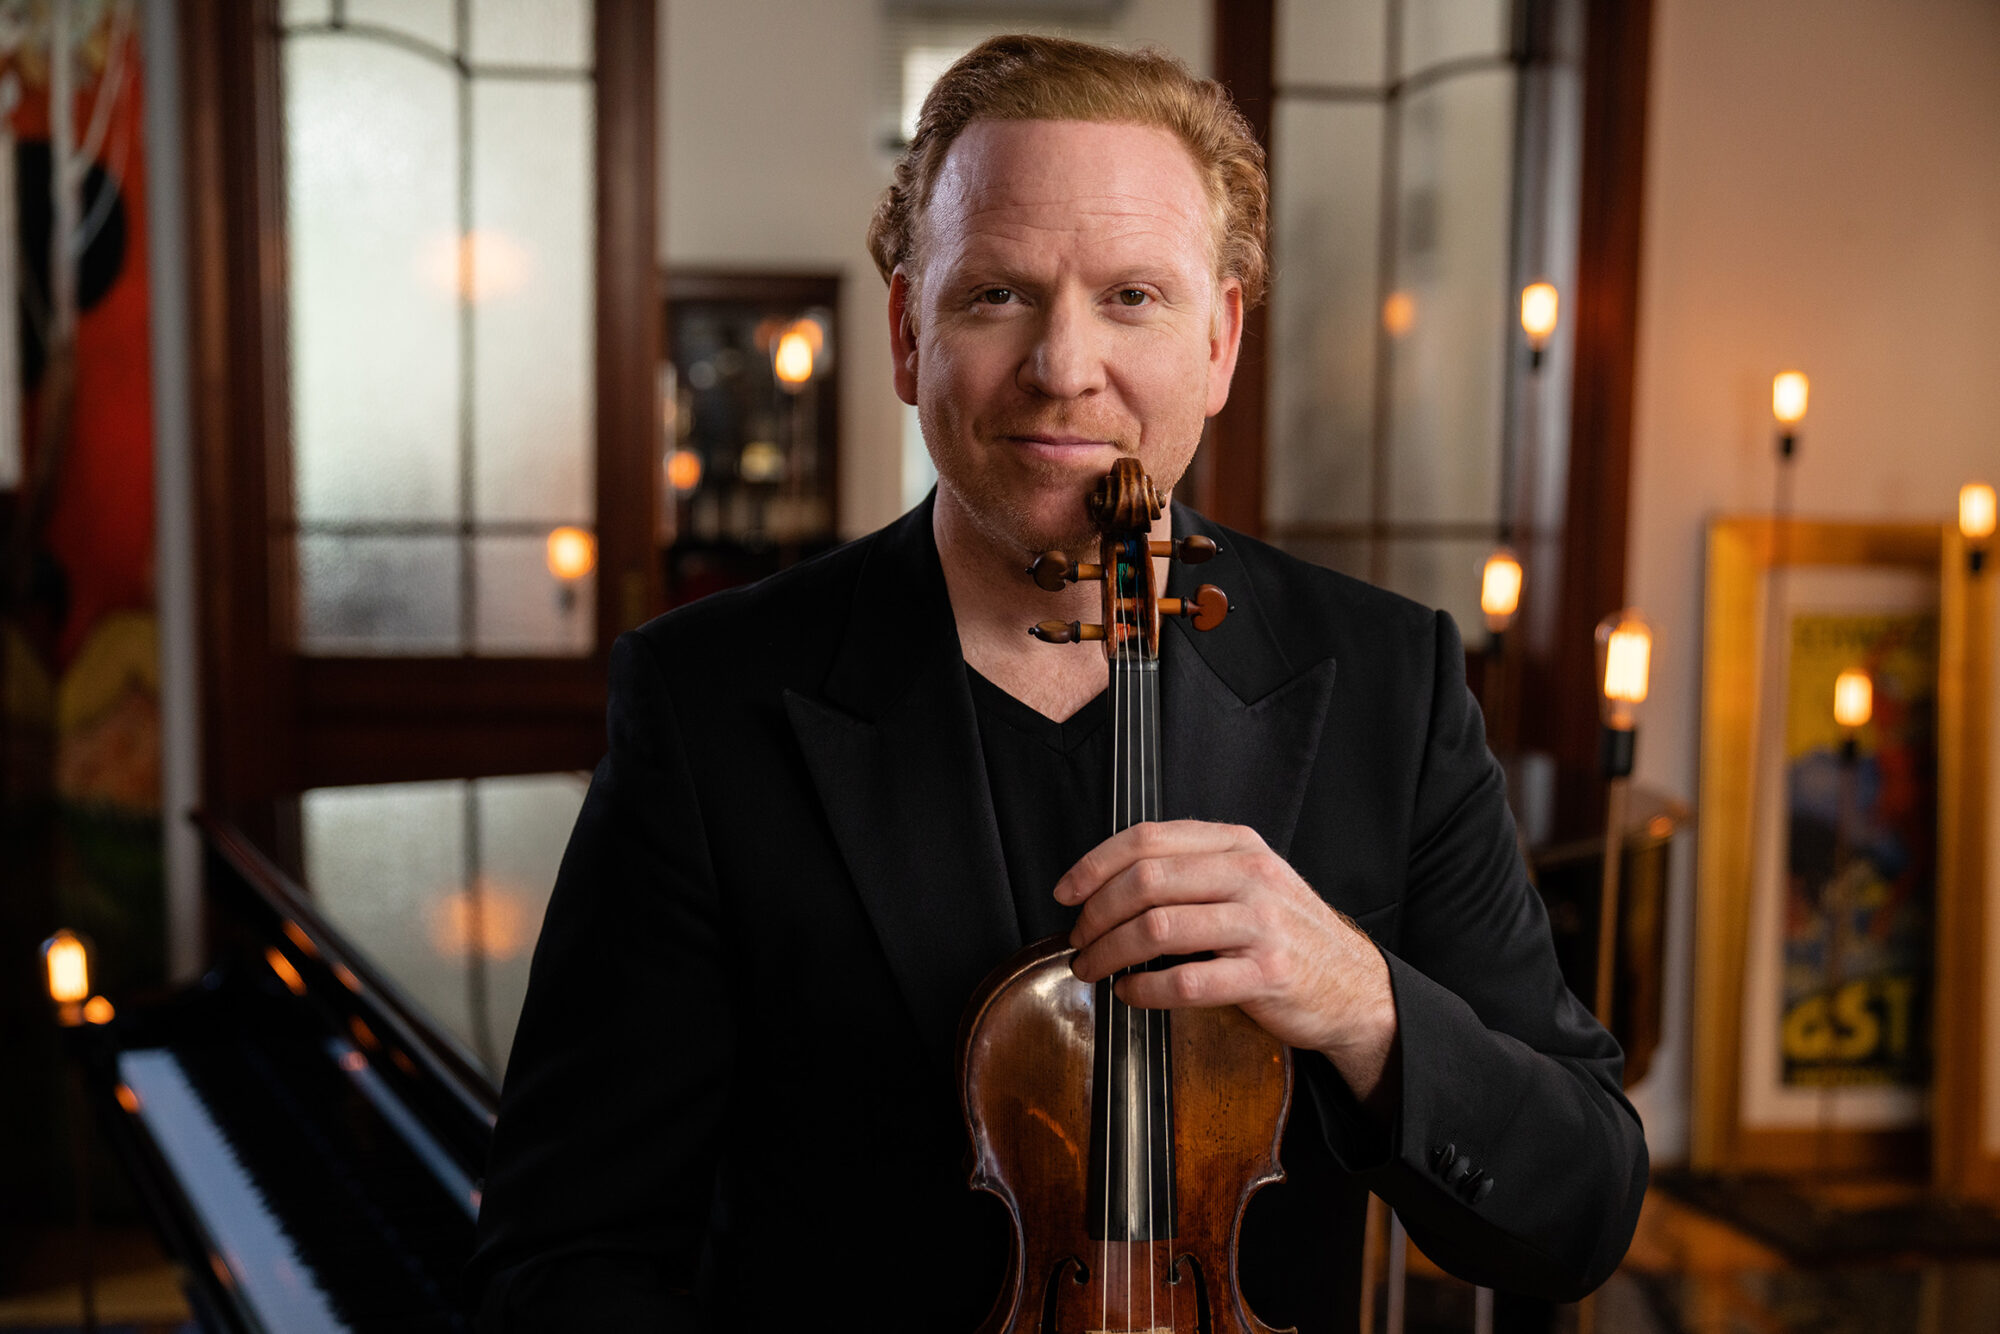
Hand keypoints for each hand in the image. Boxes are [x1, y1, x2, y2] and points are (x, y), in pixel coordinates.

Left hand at [1056, 820, 1398, 1104]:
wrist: (1353, 985)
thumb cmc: (1287, 934)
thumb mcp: (1248, 881)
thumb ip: (1192, 870)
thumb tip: (1109, 883)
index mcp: (1237, 845)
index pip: (1148, 839)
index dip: (1095, 865)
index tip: (1067, 891)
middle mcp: (1249, 876)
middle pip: (1144, 881)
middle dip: (1096, 913)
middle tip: (1079, 937)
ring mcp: (1260, 924)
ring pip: (1157, 928)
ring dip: (1109, 952)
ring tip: (1094, 966)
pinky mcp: (1266, 974)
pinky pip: (1186, 981)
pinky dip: (1144, 989)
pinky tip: (1130, 992)